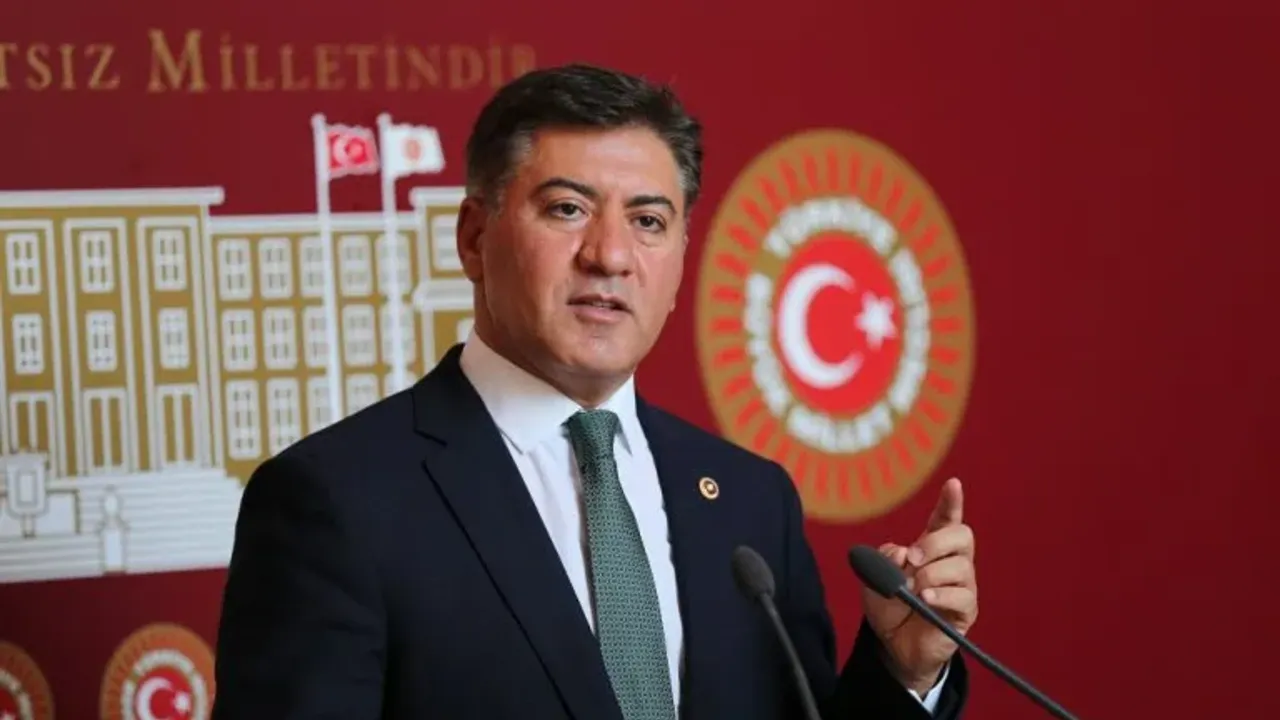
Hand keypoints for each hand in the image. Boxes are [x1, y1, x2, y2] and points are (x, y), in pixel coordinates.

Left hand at [861, 477, 977, 695]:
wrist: (894, 645)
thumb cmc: (889, 606)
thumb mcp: (875, 577)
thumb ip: (884, 559)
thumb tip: (904, 553)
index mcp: (931, 547)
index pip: (945, 518)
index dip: (951, 501)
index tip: (953, 484)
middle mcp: (951, 562)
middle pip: (962, 535)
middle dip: (937, 542)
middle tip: (914, 558)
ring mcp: (961, 586)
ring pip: (962, 566)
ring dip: (932, 574)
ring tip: (913, 589)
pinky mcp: (965, 611)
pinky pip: (963, 596)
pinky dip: (940, 594)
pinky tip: (924, 599)